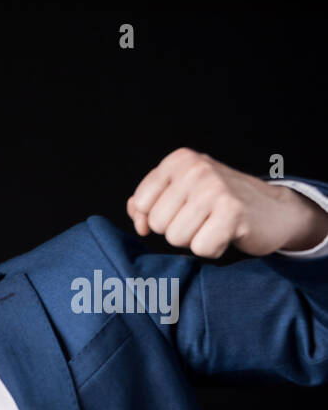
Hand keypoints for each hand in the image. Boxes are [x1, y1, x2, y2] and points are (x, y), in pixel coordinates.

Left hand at [126, 148, 327, 257]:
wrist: (273, 209)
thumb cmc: (219, 202)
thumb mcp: (180, 191)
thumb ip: (148, 200)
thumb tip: (135, 214)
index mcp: (178, 160)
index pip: (140, 204)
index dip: (154, 217)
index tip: (178, 212)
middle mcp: (196, 169)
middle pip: (157, 224)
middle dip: (177, 229)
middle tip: (203, 218)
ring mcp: (215, 189)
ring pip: (175, 238)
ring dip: (194, 239)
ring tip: (214, 224)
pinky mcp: (232, 213)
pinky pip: (200, 248)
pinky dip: (213, 248)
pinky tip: (227, 233)